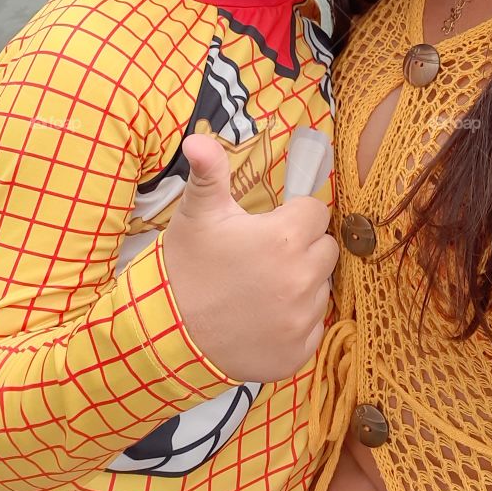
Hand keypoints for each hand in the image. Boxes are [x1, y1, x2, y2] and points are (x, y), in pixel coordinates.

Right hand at [162, 134, 337, 380]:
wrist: (165, 337)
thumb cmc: (185, 267)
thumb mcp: (197, 214)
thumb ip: (209, 172)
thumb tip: (197, 137)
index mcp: (285, 239)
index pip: (317, 212)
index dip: (295, 216)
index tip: (271, 226)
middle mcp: (302, 279)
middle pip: (326, 249)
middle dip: (303, 247)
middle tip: (267, 256)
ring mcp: (302, 320)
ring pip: (322, 287)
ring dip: (303, 283)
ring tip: (263, 287)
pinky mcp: (298, 353)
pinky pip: (314, 326)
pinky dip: (297, 321)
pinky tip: (265, 317)